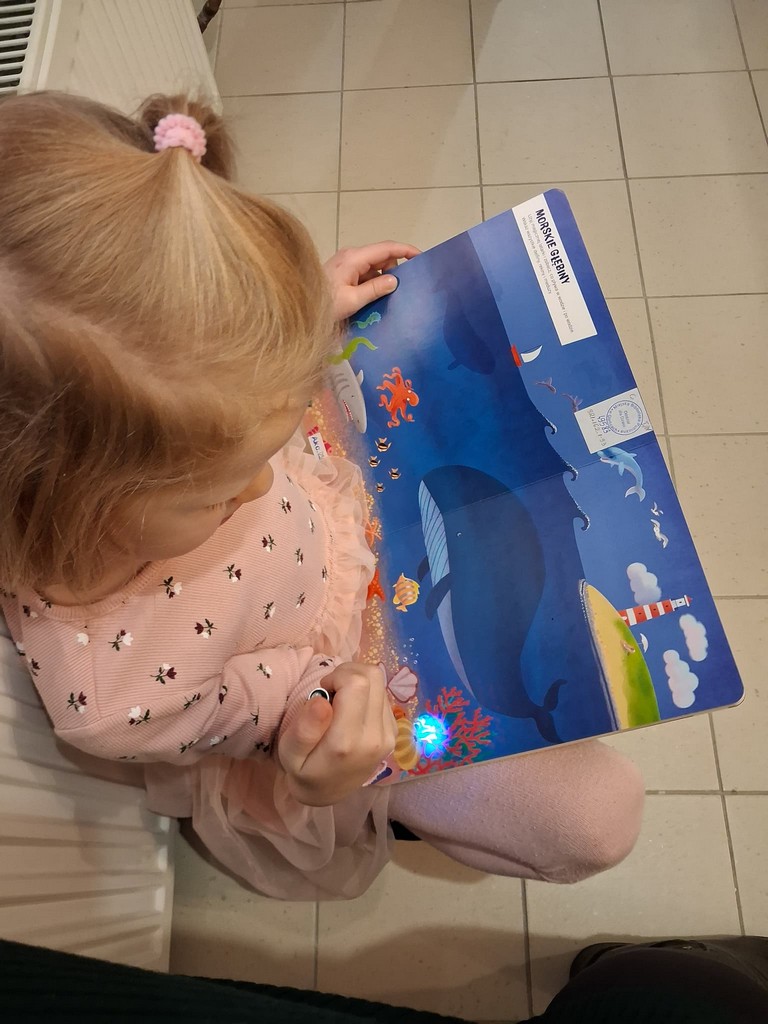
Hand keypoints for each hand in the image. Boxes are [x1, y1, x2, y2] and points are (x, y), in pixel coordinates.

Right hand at [278, 663, 397, 806]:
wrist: (329, 791)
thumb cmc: (304, 769)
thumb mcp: (290, 753)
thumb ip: (304, 729)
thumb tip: (321, 700)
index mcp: (347, 741)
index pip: (357, 684)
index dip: (337, 676)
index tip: (323, 690)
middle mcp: (375, 737)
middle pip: (372, 677)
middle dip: (348, 673)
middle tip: (330, 690)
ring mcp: (389, 734)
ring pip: (380, 682)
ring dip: (358, 681)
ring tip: (340, 699)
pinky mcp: (394, 731)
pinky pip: (383, 694)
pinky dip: (366, 692)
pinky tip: (352, 707)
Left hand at [324, 241, 419, 320]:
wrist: (299, 307)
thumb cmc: (324, 305)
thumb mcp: (352, 300)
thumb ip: (375, 289)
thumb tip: (395, 280)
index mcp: (354, 258)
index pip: (386, 248)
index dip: (406, 250)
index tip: (422, 257)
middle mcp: (352, 256)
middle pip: (382, 256)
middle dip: (395, 269)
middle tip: (405, 288)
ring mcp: (347, 263)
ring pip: (375, 266)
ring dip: (384, 278)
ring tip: (391, 296)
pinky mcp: (344, 272)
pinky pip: (366, 274)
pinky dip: (374, 283)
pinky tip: (377, 298)